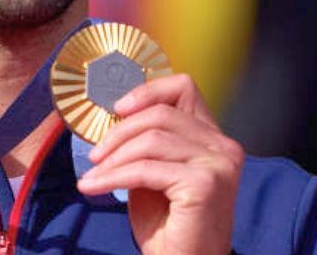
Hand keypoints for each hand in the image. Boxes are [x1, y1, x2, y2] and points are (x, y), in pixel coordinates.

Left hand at [77, 74, 244, 254]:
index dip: (148, 91)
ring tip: (93, 176)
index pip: (184, 89)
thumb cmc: (170, 228)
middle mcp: (223, 147)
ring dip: (113, 158)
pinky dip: (114, 177)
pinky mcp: (204, 184)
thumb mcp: (154, 175)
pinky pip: (146, 169)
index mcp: (215, 140)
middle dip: (119, 132)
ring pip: (151, 139)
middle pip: (161, 114)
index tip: (118, 108)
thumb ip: (146, 145)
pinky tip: (95, 187)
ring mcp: (218, 165)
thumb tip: (114, 118)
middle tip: (95, 155)